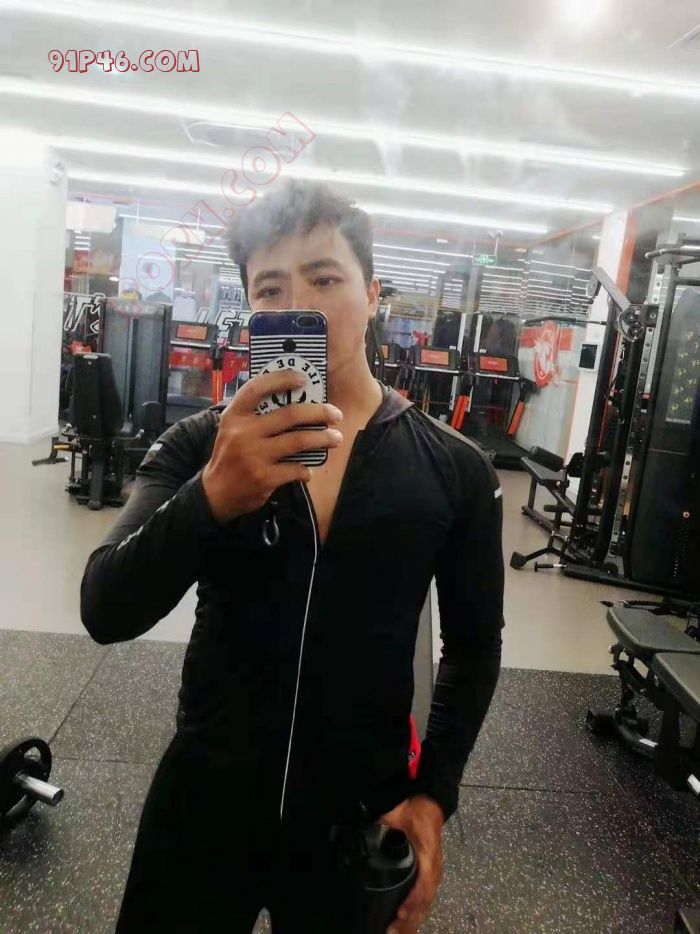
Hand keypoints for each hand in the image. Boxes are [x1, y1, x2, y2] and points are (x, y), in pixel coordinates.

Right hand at [202, 369, 342, 523]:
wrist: (215, 493)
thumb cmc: (230, 456)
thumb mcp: (232, 429)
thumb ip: (253, 415)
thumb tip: (292, 400)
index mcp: (235, 415)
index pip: (258, 388)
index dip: (282, 379)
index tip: (303, 379)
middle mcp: (244, 432)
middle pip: (290, 415)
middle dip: (319, 413)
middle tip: (335, 414)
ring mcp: (254, 456)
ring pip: (299, 441)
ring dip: (322, 439)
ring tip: (336, 438)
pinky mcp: (264, 478)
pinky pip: (295, 469)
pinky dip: (306, 470)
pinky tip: (308, 470)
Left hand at [378, 795, 443, 933]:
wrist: (431, 805)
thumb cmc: (416, 812)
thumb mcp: (397, 815)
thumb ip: (383, 826)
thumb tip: (367, 838)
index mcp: (427, 856)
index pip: (422, 885)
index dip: (412, 901)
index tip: (400, 913)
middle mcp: (433, 870)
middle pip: (424, 902)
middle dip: (409, 920)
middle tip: (391, 932)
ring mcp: (434, 874)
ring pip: (426, 904)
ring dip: (412, 921)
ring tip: (396, 933)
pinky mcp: (431, 876)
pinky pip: (426, 900)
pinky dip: (417, 914)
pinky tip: (407, 924)